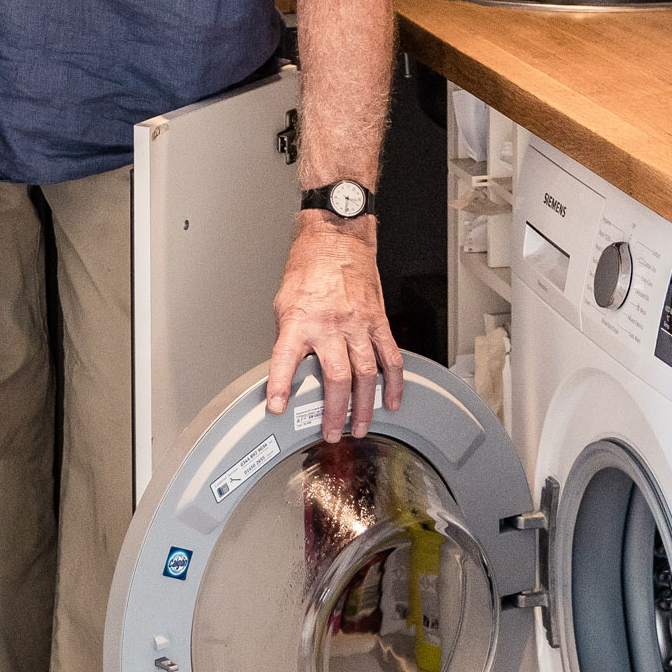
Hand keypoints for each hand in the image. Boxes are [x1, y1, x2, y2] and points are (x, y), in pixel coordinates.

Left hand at [265, 213, 403, 440]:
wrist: (336, 239)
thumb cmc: (309, 268)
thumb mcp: (285, 302)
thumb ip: (289, 338)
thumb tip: (288, 372)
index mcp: (300, 319)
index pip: (285, 358)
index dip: (280, 386)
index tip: (277, 408)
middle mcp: (329, 324)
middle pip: (336, 378)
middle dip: (333, 412)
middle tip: (330, 433)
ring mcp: (357, 324)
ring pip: (365, 374)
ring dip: (364, 406)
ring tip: (359, 427)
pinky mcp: (377, 321)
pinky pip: (390, 356)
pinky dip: (393, 382)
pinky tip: (393, 400)